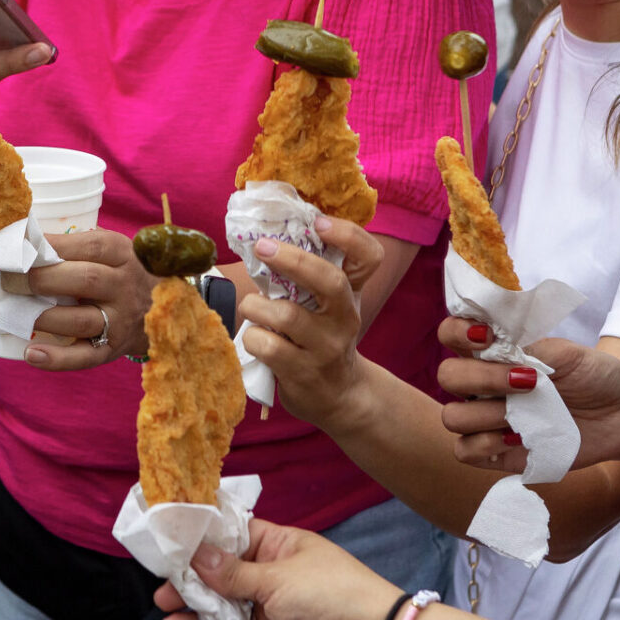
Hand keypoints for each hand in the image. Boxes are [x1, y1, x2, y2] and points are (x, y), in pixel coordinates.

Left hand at [23, 229, 154, 368]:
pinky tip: (30, 353)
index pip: (90, 246)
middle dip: (42, 279)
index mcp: (122, 254)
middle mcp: (125, 287)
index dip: (53, 245)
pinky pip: (85, 357)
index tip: (22, 246)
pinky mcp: (112, 349)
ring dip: (43, 317)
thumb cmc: (117, 272)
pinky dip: (56, 359)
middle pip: (86, 280)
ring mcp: (120, 321)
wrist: (159, 309)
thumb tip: (23, 239)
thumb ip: (75, 244)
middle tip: (10, 280)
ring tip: (14, 312)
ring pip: (81, 320)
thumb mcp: (109, 250)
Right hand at [154, 520, 401, 619]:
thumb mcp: (278, 579)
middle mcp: (268, 571)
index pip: (231, 534)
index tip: (169, 544)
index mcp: (276, 544)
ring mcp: (268, 603)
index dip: (201, 539)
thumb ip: (233, 572)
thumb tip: (195, 555)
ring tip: (166, 616)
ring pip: (221, 603)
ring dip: (193, 609)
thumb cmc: (331, 592)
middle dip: (189, 581)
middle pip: (219, 573)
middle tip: (162, 590)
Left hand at [234, 216, 381, 430]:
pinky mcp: (304, 372)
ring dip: (255, 306)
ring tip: (250, 308)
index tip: (319, 222)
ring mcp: (326, 347)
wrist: (340, 397)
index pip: (369, 256)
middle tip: (262, 247)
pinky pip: (267, 346)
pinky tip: (255, 339)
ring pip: (286, 315)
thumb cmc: (322, 337)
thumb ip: (307, 276)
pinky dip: (252, 338)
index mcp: (351, 292)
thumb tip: (264, 235)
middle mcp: (345, 317)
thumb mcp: (327, 306)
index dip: (349, 235)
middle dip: (292, 259)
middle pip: (329, 281)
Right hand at [436, 322, 619, 473]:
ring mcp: (488, 419)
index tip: (488, 337)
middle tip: (528, 380)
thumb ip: (528, 346)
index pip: (451, 334)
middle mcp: (483, 385)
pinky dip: (486, 444)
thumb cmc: (594, 375)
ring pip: (452, 417)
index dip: (457, 333)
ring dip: (486, 413)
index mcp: (493, 353)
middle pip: (446, 376)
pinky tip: (518, 438)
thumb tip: (498, 348)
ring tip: (524, 412)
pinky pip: (465, 451)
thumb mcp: (566, 352)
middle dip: (482, 377)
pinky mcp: (498, 452)